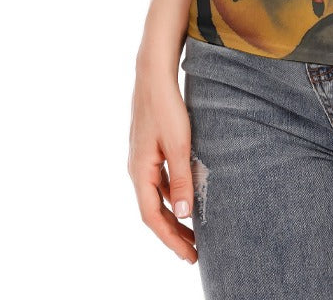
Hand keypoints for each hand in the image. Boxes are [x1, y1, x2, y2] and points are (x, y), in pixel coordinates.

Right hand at [128, 64, 197, 263]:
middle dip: (173, 233)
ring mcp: (142, 159)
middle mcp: (137, 169)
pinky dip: (172, 195)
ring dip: (174, 215)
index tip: (189, 256)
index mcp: (139, 172)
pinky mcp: (150, 149)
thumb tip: (182, 216)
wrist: (154, 75)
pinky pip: (160, 181)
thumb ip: (181, 181)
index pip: (152, 217)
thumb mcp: (179, 145)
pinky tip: (187, 196)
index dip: (170, 239)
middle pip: (153, 210)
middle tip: (195, 251)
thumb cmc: (166, 107)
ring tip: (195, 230)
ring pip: (156, 196)